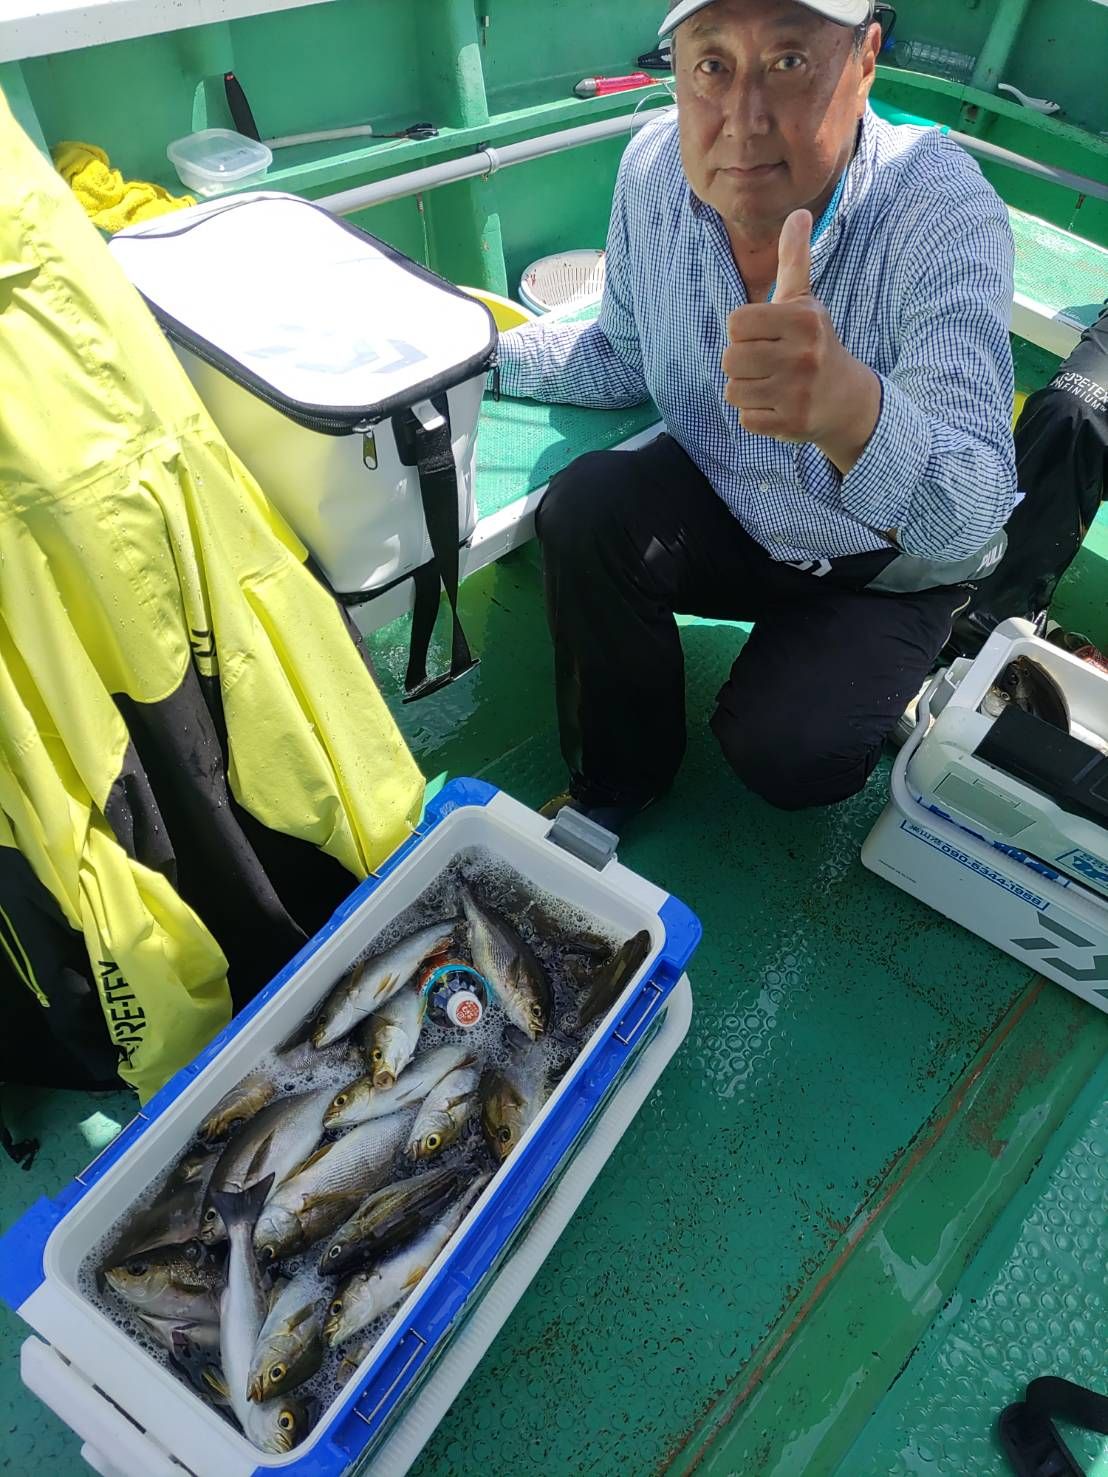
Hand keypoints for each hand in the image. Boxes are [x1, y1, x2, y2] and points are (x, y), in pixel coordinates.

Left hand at [722, 209, 880, 474]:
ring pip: (733, 389)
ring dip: (746, 389)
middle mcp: (803, 355)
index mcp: (804, 319)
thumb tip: (798, 212)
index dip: (744, 331)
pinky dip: (755, 415)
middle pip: (729, 358)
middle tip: (768, 364)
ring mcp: (798, 392)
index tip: (766, 336)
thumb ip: (794, 260)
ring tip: (772, 385)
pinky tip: (778, 407)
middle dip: (742, 362)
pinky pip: (745, 419)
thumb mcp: (805, 302)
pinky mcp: (792, 423)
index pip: (736, 323)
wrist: (846, 400)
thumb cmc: (814, 344)